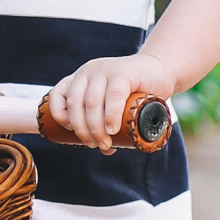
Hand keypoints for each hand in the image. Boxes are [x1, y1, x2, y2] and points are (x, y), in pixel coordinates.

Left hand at [46, 55, 175, 151]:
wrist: (160, 71)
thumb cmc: (135, 91)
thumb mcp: (113, 104)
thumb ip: (106, 123)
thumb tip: (105, 149)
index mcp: (80, 78)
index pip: (58, 95)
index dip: (59, 115)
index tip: (70, 132)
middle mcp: (88, 72)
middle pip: (75, 104)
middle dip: (82, 130)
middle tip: (95, 145)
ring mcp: (105, 70)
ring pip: (92, 102)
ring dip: (96, 128)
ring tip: (105, 143)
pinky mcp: (124, 72)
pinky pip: (112, 96)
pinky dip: (111, 115)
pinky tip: (112, 129)